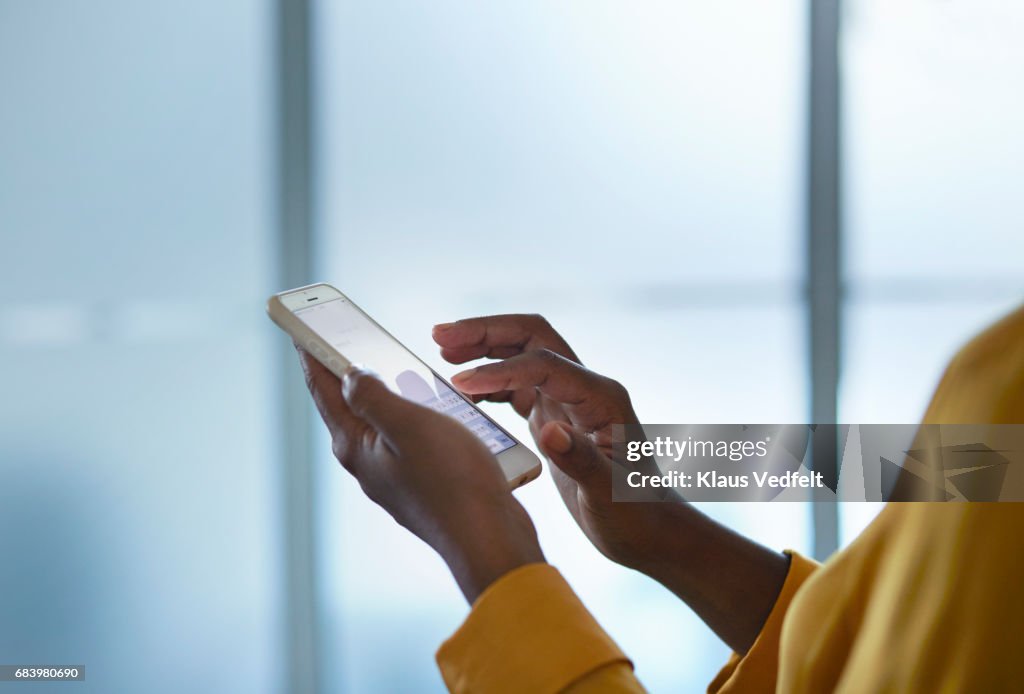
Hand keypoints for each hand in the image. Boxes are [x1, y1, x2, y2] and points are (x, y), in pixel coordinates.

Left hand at [297, 348, 544, 601]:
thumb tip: (348, 376)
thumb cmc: (452, 481)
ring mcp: (395, 477)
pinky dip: (416, 415)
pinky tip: (436, 406)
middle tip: (347, 338)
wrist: (490, 539)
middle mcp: (368, 464)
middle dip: (346, 372)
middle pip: (350, 407)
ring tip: (393, 364)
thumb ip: (371, 396)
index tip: (303, 330)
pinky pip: (412, 439)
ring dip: (388, 393)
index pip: (324, 391)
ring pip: (384, 423)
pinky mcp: (423, 485)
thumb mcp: (408, 425)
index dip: (314, 356)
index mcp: (355, 447)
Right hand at [431, 314, 669, 570]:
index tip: (459, 381)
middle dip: (486, 332)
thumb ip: (581, 460)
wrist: (649, 531)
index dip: (499, 369)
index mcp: (600, 398)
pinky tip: (463, 390)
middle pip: (531, 339)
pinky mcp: (556, 418)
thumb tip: (548, 431)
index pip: (542, 365)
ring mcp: (569, 401)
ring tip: (442, 352)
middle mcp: (585, 389)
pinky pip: (519, 386)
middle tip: (440, 336)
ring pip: (522, 356)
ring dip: (484, 349)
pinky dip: (490, 382)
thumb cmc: (635, 514)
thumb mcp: (610, 492)